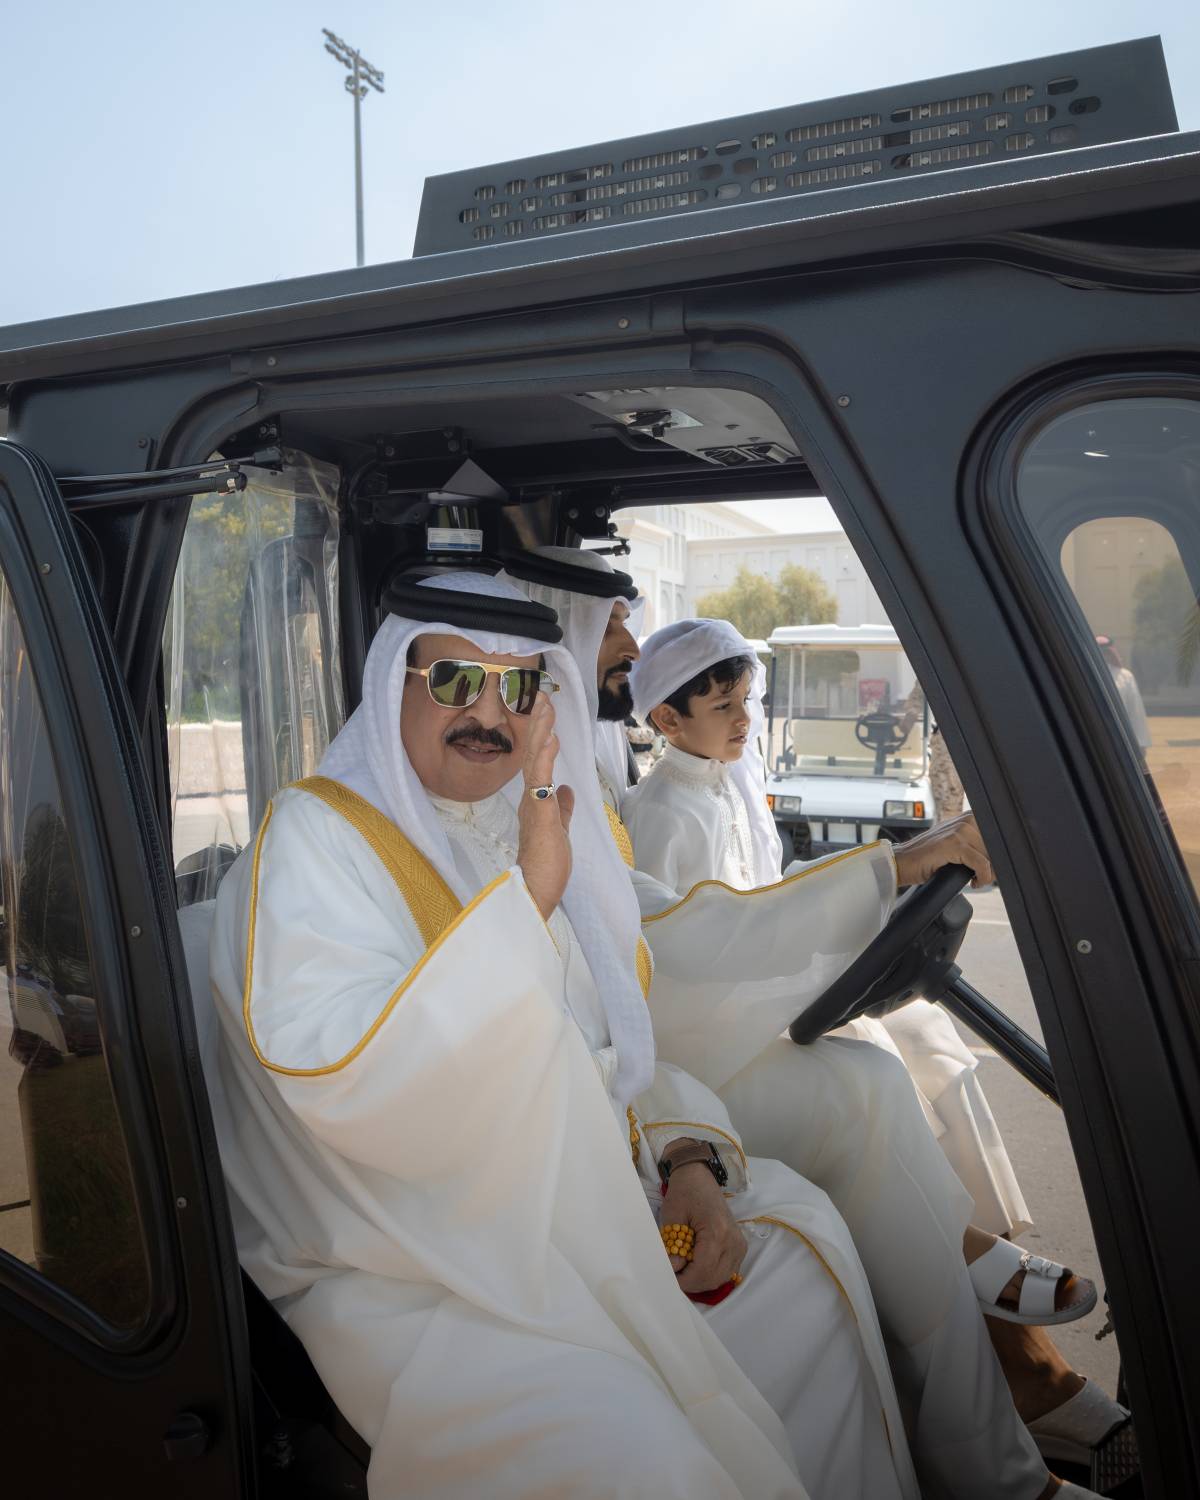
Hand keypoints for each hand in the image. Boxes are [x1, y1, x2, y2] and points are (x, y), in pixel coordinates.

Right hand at [516, 694, 574, 920]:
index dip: (542, 735)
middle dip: (539, 724)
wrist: (535, 890)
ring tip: (544, 706)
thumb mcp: (559, 829)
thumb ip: (562, 809)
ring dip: (540, 732)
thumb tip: (567, 791)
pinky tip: (550, 739)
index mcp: (536, 801)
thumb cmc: (545, 865)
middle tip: (541, 695)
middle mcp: (530, 798)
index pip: (539, 761)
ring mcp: (533, 805)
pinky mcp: (538, 815)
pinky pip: (540, 781)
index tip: (545, 711)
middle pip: (534, 754)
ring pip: (535, 761)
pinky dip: (544, 758)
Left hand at [661, 1153, 747, 1293]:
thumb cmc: (684, 1192)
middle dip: (692, 1283)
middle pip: (714, 1278)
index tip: (669, 1278)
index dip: (685, 1280)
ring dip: (702, 1281)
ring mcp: (739, 1244)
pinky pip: (727, 1271)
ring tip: (684, 1270)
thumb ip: (672, 1245)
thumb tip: (673, 1269)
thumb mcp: (672, 1215)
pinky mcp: (739, 1246)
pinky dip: (711, 1274)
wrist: (699, 1176)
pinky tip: (697, 1266)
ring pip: (722, 1278)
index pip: (703, 1270)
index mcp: (717, 1231)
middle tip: (675, 1276)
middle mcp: (733, 1241)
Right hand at [893, 812, 993, 888]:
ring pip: (991, 855)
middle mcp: (965, 821)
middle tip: (983, 877)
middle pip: (997, 846)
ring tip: (976, 879)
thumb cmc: (925, 858)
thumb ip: (973, 845)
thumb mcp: (953, 846)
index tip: (994, 869)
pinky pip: (981, 863)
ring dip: (988, 873)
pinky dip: (982, 877)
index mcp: (967, 818)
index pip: (997, 835)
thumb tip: (997, 859)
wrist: (900, 862)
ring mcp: (959, 831)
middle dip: (995, 865)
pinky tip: (974, 883)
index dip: (999, 854)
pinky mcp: (954, 844)